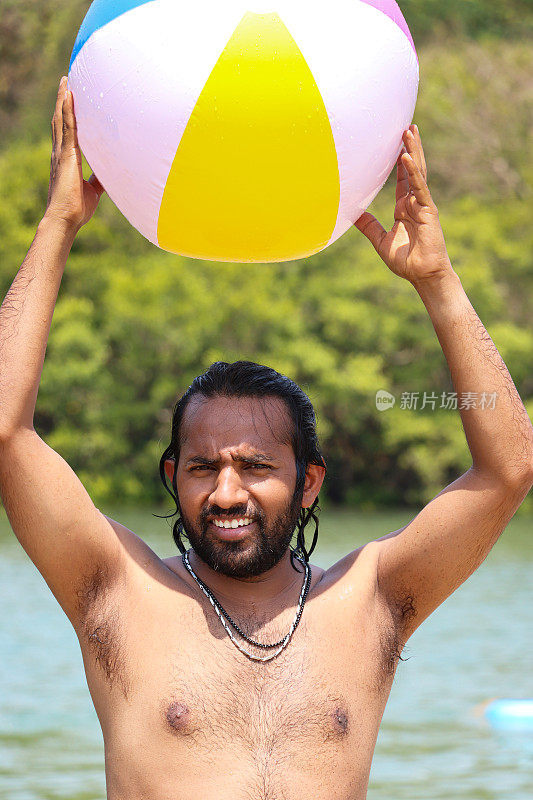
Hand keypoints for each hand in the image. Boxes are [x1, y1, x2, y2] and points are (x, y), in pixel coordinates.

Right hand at [45, 76, 104, 231]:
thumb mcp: (93, 191)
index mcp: (66, 159)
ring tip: (65, 81)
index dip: (66, 115)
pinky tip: (68, 95)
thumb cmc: (77, 209)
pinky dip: (66, 110)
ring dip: (63, 99)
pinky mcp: (66, 155)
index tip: (69, 99)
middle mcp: (61, 152)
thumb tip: (109, 175)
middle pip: (60, 120)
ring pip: (61, 119)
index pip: (66, 132)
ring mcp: (62, 152)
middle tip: (65, 82)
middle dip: (62, 101)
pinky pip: (66, 127)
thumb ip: (98, 180)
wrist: (65, 219)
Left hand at [354, 125, 452, 284]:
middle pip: (412, 169)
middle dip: (409, 148)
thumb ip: (368, 226)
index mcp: (404, 208)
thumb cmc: (405, 261)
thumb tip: (352, 214)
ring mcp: (422, 204)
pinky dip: (412, 172)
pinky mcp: (428, 210)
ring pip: (417, 172)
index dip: (400, 161)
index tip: (395, 143)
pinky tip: (406, 157)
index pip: (402, 179)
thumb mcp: (380, 240)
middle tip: (405, 126)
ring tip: (409, 130)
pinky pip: (419, 187)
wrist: (422, 275)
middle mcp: (414, 203)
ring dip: (413, 151)